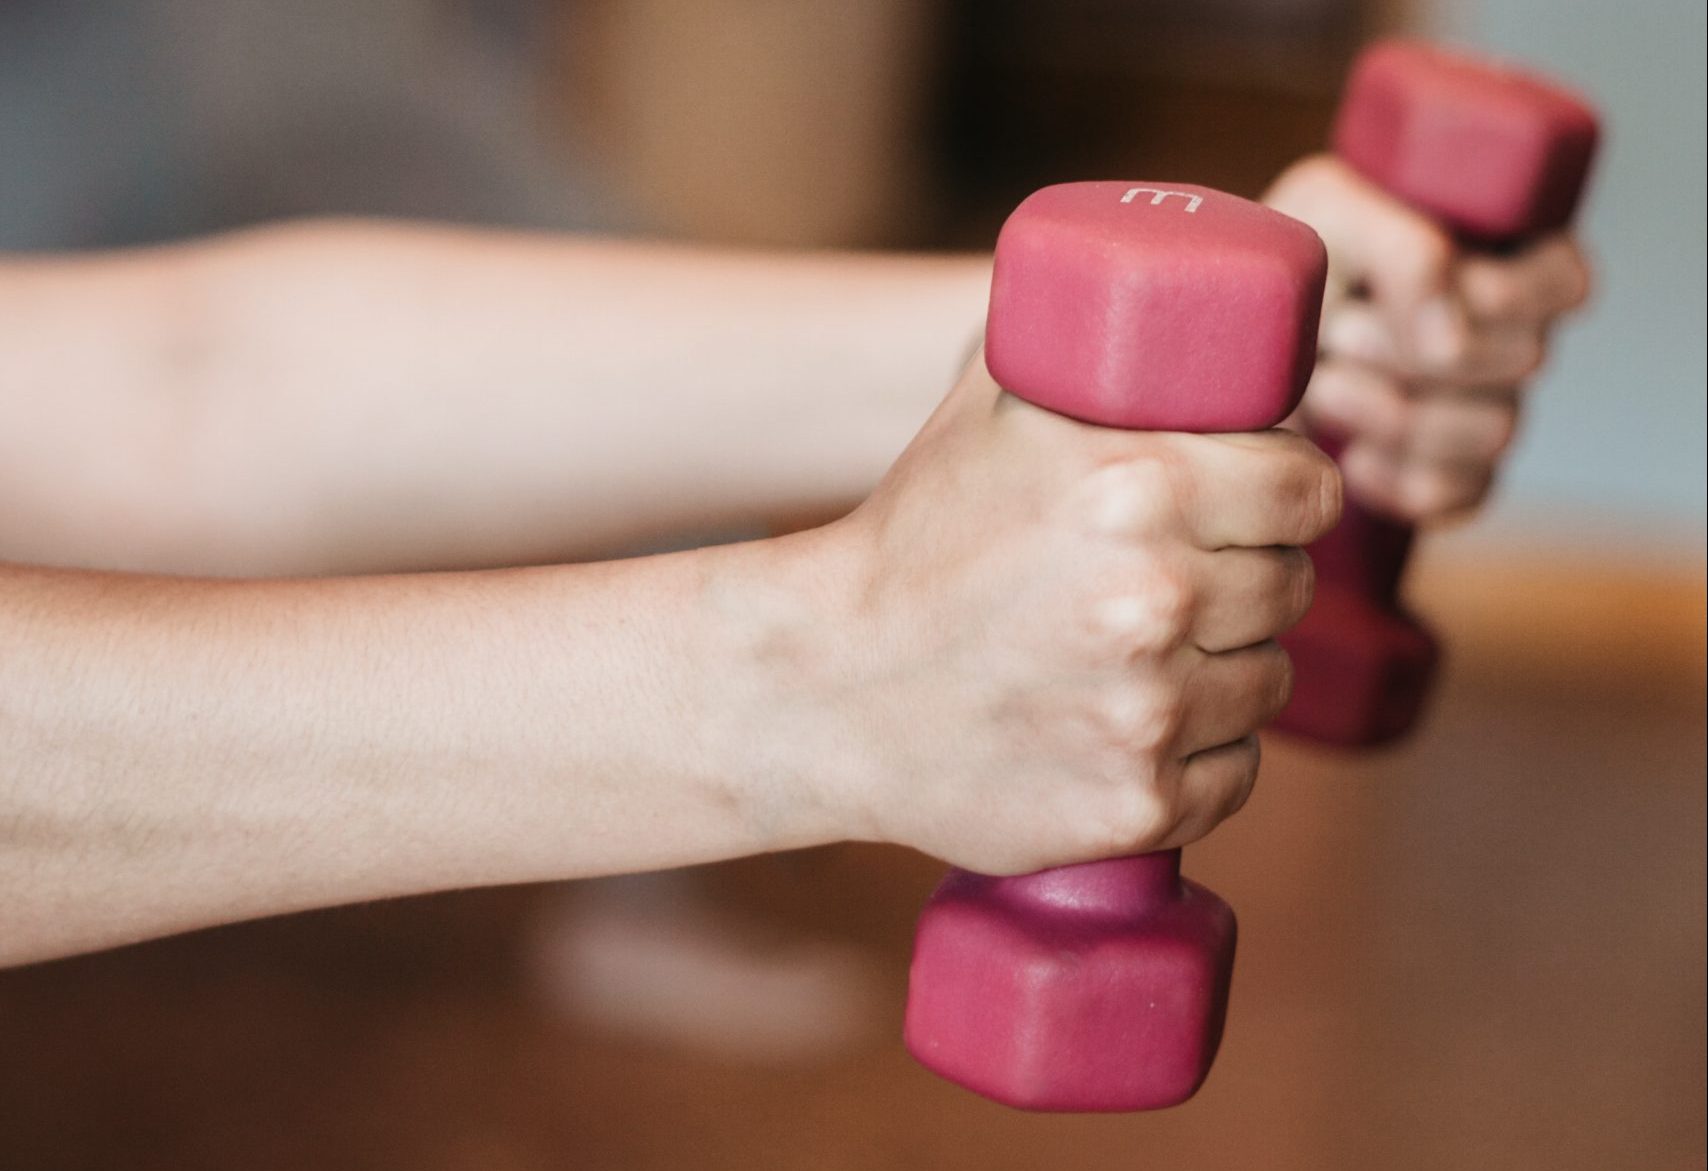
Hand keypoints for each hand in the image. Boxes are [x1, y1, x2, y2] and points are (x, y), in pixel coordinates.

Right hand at [795, 357, 1339, 874]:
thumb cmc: (913, 538)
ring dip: (1226, 666)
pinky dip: (1200, 754)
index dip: (1289, 495)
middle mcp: (1156, 601)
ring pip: (1267, 683)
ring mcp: (1149, 715)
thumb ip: (1092, 345)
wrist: (822, 687)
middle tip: (1182, 580)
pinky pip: (1236, 772)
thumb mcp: (992, 409)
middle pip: (1292, 586)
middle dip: (1249, 577)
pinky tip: (1131, 727)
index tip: (1261, 507)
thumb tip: (1182, 302)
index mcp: (1138, 488)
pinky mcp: (1137, 805)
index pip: (1309, 490)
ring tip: (1144, 655)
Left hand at [1265, 156, 1591, 521]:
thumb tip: (1453, 340)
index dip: (1502, 294)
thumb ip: (1403, 250)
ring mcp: (1483, 411)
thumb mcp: (1328, 212)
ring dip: (1391, 410)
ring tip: (1322, 385)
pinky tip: (1345, 452)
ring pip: (1494, 431)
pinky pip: (1455, 494)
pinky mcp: (1447, 476)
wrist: (1225, 347)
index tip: (1414, 290)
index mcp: (1501, 256)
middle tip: (1338, 334)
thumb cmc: (1287, 265)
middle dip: (1413, 349)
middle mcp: (1507, 337)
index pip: (1564, 283)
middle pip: (1524, 359)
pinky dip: (1391, 478)